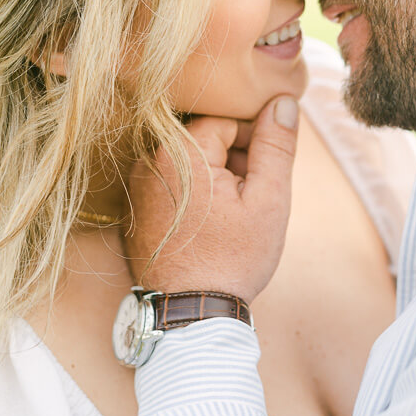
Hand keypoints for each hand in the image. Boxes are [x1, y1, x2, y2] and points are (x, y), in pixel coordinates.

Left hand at [125, 96, 298, 303]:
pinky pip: (170, 182)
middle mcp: (148, 161)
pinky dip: (192, 192)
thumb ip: (276, 145)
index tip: (265, 173)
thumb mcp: (269, 200)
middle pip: (203, 137)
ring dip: (214, 175)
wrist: (191, 313)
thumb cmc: (232, 259)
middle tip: (251, 196)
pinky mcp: (133, 207)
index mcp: (180, 151)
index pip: (226, 119)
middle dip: (233, 158)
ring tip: (231, 213)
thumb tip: (281, 101)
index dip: (254, 142)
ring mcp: (136, 186)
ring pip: (188, 160)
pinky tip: (208, 223)